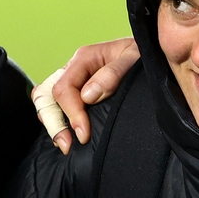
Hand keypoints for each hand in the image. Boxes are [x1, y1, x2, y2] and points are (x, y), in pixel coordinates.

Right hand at [33, 38, 139, 153]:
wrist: (151, 52)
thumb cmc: (142, 54)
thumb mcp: (133, 58)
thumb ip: (112, 74)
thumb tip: (87, 96)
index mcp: (84, 58)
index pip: (64, 88)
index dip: (72, 113)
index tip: (84, 133)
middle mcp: (74, 68)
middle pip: (47, 95)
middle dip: (54, 122)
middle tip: (67, 145)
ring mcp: (75, 80)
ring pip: (48, 101)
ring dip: (53, 123)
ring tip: (66, 144)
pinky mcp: (79, 91)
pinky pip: (59, 106)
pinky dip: (59, 121)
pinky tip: (69, 136)